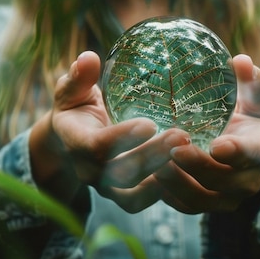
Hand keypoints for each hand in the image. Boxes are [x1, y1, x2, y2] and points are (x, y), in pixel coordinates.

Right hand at [30, 51, 190, 212]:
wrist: (69, 142)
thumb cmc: (76, 108)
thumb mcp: (72, 90)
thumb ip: (79, 77)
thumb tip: (88, 58)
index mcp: (76, 143)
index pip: (96, 147)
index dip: (122, 138)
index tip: (149, 123)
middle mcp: (89, 172)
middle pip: (121, 173)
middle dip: (153, 156)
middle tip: (183, 135)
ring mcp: (105, 188)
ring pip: (134, 192)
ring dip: (164, 174)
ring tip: (190, 151)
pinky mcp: (122, 196)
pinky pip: (142, 201)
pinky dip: (165, 190)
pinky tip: (188, 168)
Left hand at [153, 54, 259, 213]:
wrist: (247, 153)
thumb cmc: (248, 116)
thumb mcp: (255, 98)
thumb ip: (251, 81)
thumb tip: (241, 60)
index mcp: (259, 151)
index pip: (251, 153)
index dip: (236, 151)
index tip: (217, 144)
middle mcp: (246, 181)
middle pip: (221, 180)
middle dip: (197, 167)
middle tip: (172, 149)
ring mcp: (225, 199)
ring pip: (200, 198)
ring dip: (175, 183)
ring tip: (153, 162)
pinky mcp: (204, 206)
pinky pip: (184, 205)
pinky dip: (166, 194)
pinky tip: (147, 175)